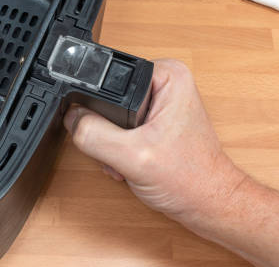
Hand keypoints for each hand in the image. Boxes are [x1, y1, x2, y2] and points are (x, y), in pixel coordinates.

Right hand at [63, 59, 245, 222]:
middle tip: (124, 149)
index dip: (100, 107)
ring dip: (111, 141)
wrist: (206, 204)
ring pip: (112, 114)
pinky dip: (119, 147)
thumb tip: (72, 117)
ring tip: (129, 158)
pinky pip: (121, 126)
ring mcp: (161, 101)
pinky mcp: (156, 118)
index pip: (110, 78)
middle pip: (109, 97)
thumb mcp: (132, 156)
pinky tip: (130, 161)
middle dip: (107, 129)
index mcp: (166, 75)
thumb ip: (94, 134)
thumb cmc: (190, 180)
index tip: (116, 133)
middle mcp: (165, 81)